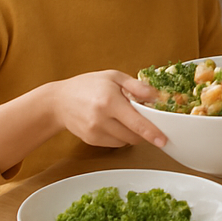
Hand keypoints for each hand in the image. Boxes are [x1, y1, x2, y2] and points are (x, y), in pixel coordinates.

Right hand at [51, 71, 166, 149]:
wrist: (59, 101)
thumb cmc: (88, 85)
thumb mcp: (114, 76)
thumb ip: (137, 86)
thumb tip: (156, 96)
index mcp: (109, 101)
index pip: (136, 122)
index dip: (152, 132)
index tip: (163, 140)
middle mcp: (101, 119)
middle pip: (133, 135)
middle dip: (144, 130)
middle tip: (145, 117)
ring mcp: (94, 132)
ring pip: (125, 141)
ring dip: (133, 133)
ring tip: (126, 117)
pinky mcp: (91, 140)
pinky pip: (115, 144)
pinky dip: (122, 136)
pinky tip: (116, 122)